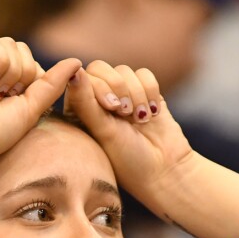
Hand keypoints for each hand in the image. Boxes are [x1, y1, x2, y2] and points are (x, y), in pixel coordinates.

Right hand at [0, 37, 80, 175]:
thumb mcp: (31, 108)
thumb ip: (52, 84)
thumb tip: (77, 61)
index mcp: (3, 85)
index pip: (32, 64)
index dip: (35, 79)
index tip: (21, 101)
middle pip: (23, 50)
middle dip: (25, 73)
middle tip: (8, 97)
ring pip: (11, 45)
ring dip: (13, 71)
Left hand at [64, 61, 193, 218]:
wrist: (165, 169)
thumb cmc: (128, 159)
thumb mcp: (104, 131)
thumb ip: (86, 101)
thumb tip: (73, 71)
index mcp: (79, 111)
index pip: (81, 78)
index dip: (100, 87)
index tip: (112, 109)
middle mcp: (97, 100)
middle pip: (100, 68)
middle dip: (119, 88)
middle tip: (126, 113)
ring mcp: (121, 95)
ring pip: (124, 71)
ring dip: (136, 94)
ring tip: (141, 120)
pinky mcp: (143, 92)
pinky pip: (144, 74)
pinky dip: (150, 91)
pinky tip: (152, 114)